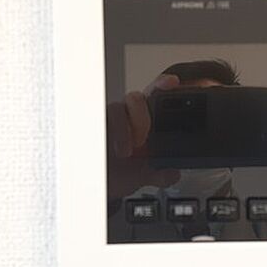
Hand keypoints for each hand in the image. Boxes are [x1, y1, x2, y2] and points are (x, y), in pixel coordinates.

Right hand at [106, 74, 180, 198]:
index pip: (155, 96)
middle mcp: (127, 117)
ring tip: (125, 152)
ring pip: (116, 107)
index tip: (173, 83)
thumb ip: (161, 174)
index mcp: (145, 122)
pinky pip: (98, 120)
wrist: (98, 183)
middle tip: (142, 140)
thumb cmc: (119, 173)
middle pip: (135, 98)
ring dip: (123, 129)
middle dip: (141, 116)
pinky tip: (110, 148)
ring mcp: (109, 120)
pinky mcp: (94, 126)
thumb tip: (173, 173)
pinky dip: (106, 133)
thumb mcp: (143, 175)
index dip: (163, 85)